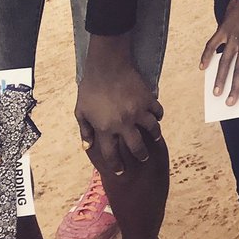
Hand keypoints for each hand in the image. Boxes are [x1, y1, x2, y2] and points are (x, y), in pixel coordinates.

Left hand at [75, 55, 162, 174]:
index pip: (112, 155)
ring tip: (154, 139)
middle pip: (136, 147)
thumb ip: (85, 130)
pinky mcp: (147, 99)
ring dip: (154, 136)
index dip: (117, 166)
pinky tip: (156, 117)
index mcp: (106, 129)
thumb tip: (87, 146)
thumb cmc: (91, 88)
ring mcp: (138, 111)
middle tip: (144, 157)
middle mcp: (124, 123)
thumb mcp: (81, 112)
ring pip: (152, 130)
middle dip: (141, 155)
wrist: (107, 66)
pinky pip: (158, 111)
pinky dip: (158, 116)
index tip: (121, 172)